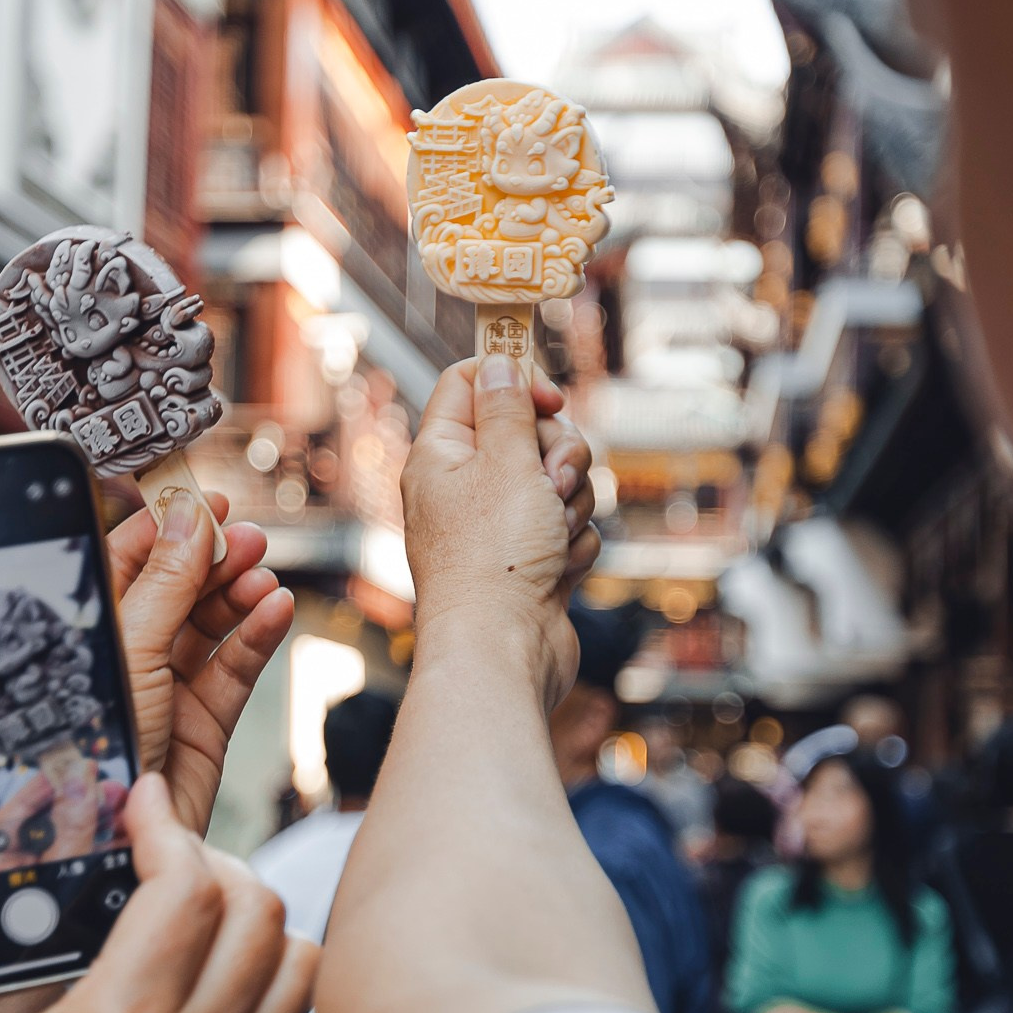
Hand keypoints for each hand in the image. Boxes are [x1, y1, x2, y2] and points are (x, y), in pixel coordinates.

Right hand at [0, 776, 316, 1012]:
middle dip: (207, 856)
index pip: (189, 888)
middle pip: (256, 906)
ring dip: (251, 911)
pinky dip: (273, 966)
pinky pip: (290, 1009)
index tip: (129, 802)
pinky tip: (212, 965)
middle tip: (147, 851)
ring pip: (292, 955)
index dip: (165, 826)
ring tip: (187, 902)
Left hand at [109, 489, 294, 830]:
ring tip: (263, 577)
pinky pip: (235, 667)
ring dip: (240, 595)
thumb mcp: (130, 649)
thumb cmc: (95, 746)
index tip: (209, 501)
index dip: (169, 526)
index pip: (130, 559)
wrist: (113, 839)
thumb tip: (188, 517)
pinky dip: (258, 636)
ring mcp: (168, 689)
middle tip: (248, 538)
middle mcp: (130, 655)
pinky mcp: (204, 723)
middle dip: (215, 559)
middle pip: (178, 587)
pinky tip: (275, 610)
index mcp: (92, 630)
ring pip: (212, 625)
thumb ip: (165, 583)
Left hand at [400, 355, 597, 705]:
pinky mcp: (530, 560)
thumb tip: (501, 362)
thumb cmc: (494, 559)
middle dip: (559, 452)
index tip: (550, 401)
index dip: (516, 381)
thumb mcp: (506, 462)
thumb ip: (509, 407)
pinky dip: (572, 545)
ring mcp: (499, 526)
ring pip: (557, 481)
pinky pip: (568, 528)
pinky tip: (556, 570)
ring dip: (571, 503)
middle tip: (552, 481)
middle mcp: (465, 487)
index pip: (472, 383)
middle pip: (529, 430)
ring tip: (552, 536)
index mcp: (441, 455)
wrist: (504, 650)